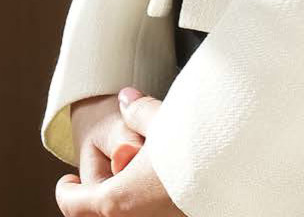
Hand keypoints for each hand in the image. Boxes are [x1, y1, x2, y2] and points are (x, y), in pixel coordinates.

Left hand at [55, 88, 184, 213]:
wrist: (238, 169)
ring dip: (124, 195)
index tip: (66, 181)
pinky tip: (164, 177)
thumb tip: (126, 99)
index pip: (75, 204)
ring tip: (134, 170)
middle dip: (98, 193)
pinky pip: (151, 211)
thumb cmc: (194, 148)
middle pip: (101, 212)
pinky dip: (147, 198)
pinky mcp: (180, 214)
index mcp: (118, 199)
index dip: (66, 191)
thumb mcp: (161, 120)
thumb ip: (138, 110)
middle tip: (100, 175)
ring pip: (127, 212)